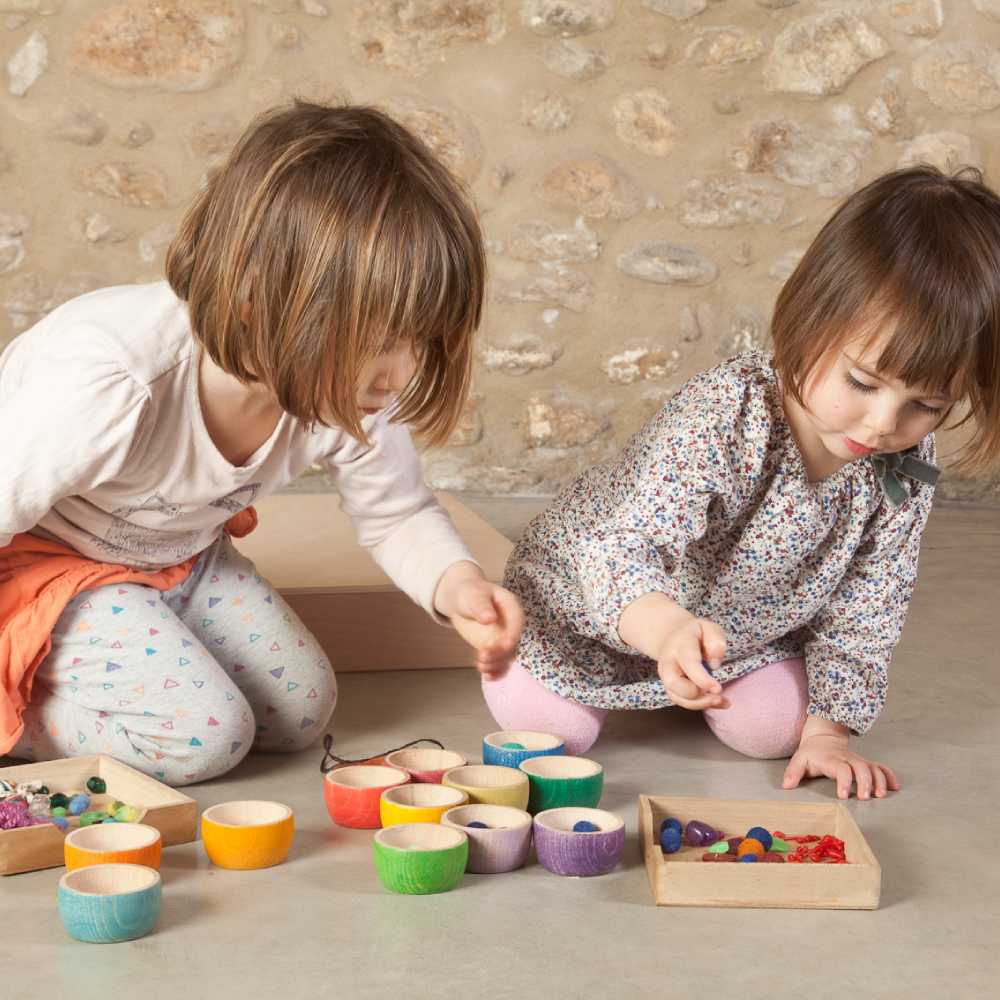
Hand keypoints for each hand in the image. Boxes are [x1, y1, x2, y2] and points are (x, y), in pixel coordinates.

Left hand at [433, 561, 523, 677]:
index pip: (517, 621)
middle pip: (513, 643)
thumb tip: (489, 618)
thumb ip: (481, 606)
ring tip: (481, 666)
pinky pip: (499, 663)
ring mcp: (503, 638)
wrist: (461, 601)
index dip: (513, 634)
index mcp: (511, 607)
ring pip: (507, 656)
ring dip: (496, 664)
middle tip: (483, 656)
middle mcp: (511, 625)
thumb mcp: (474, 595)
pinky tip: (487, 677)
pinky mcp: (495, 648)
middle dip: (501, 653)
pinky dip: (495, 671)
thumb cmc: (470, 592)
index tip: (505, 644)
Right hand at [617, 593, 728, 710]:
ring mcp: (666, 675)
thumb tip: (714, 663)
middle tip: (718, 693)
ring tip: (722, 700)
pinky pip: (681, 701)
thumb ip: (716, 641)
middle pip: (673, 683)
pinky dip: (700, 705)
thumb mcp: (709, 628)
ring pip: (676, 696)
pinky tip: (717, 702)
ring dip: (700, 703)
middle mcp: (668, 661)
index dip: (702, 679)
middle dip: (696, 694)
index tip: (718, 689)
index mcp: (680, 644)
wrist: (672, 635)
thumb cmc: (696, 634)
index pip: (688, 662)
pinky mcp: (670, 687)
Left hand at [783, 721, 899, 799]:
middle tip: (865, 798)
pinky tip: (895, 787)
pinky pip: (880, 766)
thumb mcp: (799, 760)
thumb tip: (786, 786)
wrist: (823, 737)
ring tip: (881, 795)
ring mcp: (858, 760)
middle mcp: (847, 759)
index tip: (843, 796)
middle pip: (861, 767)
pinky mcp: (865, 763)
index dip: (843, 781)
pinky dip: (889, 775)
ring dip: (879, 780)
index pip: (841, 768)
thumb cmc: (811, 753)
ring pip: (873, 767)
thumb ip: (793, 772)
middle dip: (865, 782)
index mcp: (831, 759)